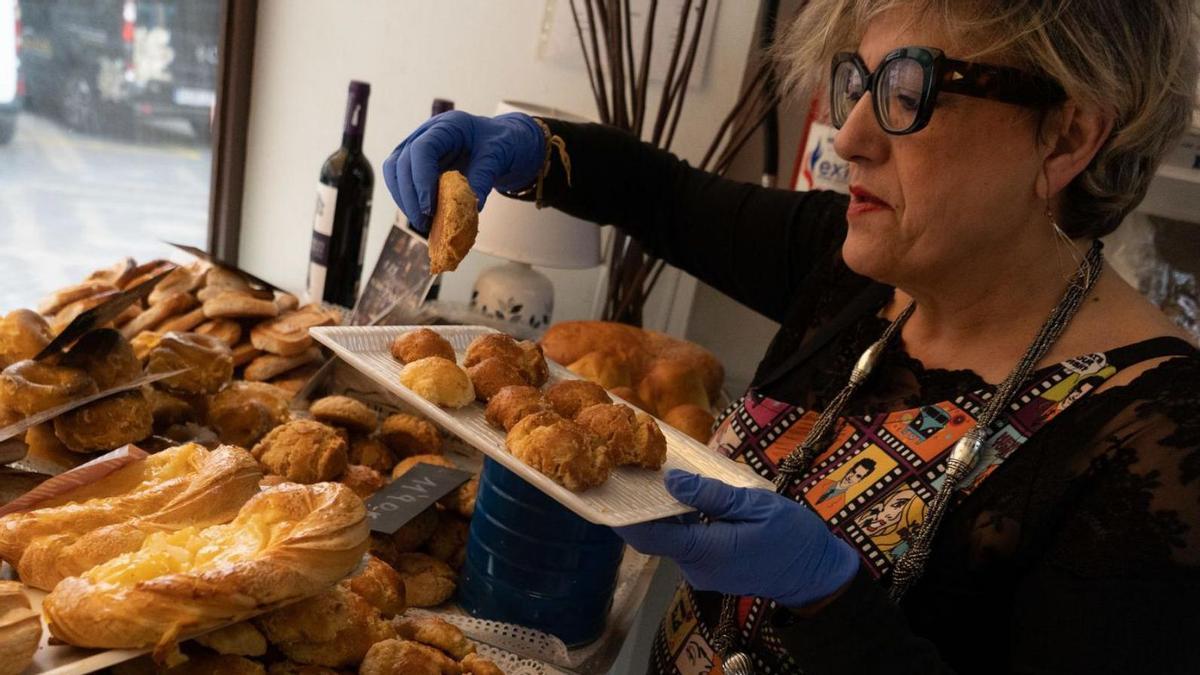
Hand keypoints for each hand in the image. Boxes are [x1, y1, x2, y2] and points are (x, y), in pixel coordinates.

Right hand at [382, 111, 545, 232]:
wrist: (502, 143)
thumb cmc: (501, 144)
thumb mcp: (499, 156)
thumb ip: (484, 177)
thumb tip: (472, 207)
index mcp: (448, 126)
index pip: (421, 149)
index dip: (421, 180)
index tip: (428, 207)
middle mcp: (427, 133)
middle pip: (401, 162)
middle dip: (410, 196)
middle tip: (424, 221)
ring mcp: (418, 147)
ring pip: (394, 171)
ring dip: (404, 199)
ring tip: (422, 222)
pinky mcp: (417, 163)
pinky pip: (401, 181)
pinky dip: (408, 200)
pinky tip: (423, 216)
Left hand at [614, 470, 859, 608]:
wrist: (816, 574)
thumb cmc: (792, 537)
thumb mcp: (755, 505)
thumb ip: (711, 495)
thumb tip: (672, 481)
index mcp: (706, 552)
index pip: (652, 536)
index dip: (627, 517)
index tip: (610, 494)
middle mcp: (697, 567)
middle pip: (657, 537)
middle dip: (643, 508)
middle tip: (632, 471)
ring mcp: (703, 571)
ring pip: (671, 539)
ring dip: (662, 513)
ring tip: (653, 477)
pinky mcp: (711, 568)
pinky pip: (687, 543)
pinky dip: (680, 522)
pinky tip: (682, 497)